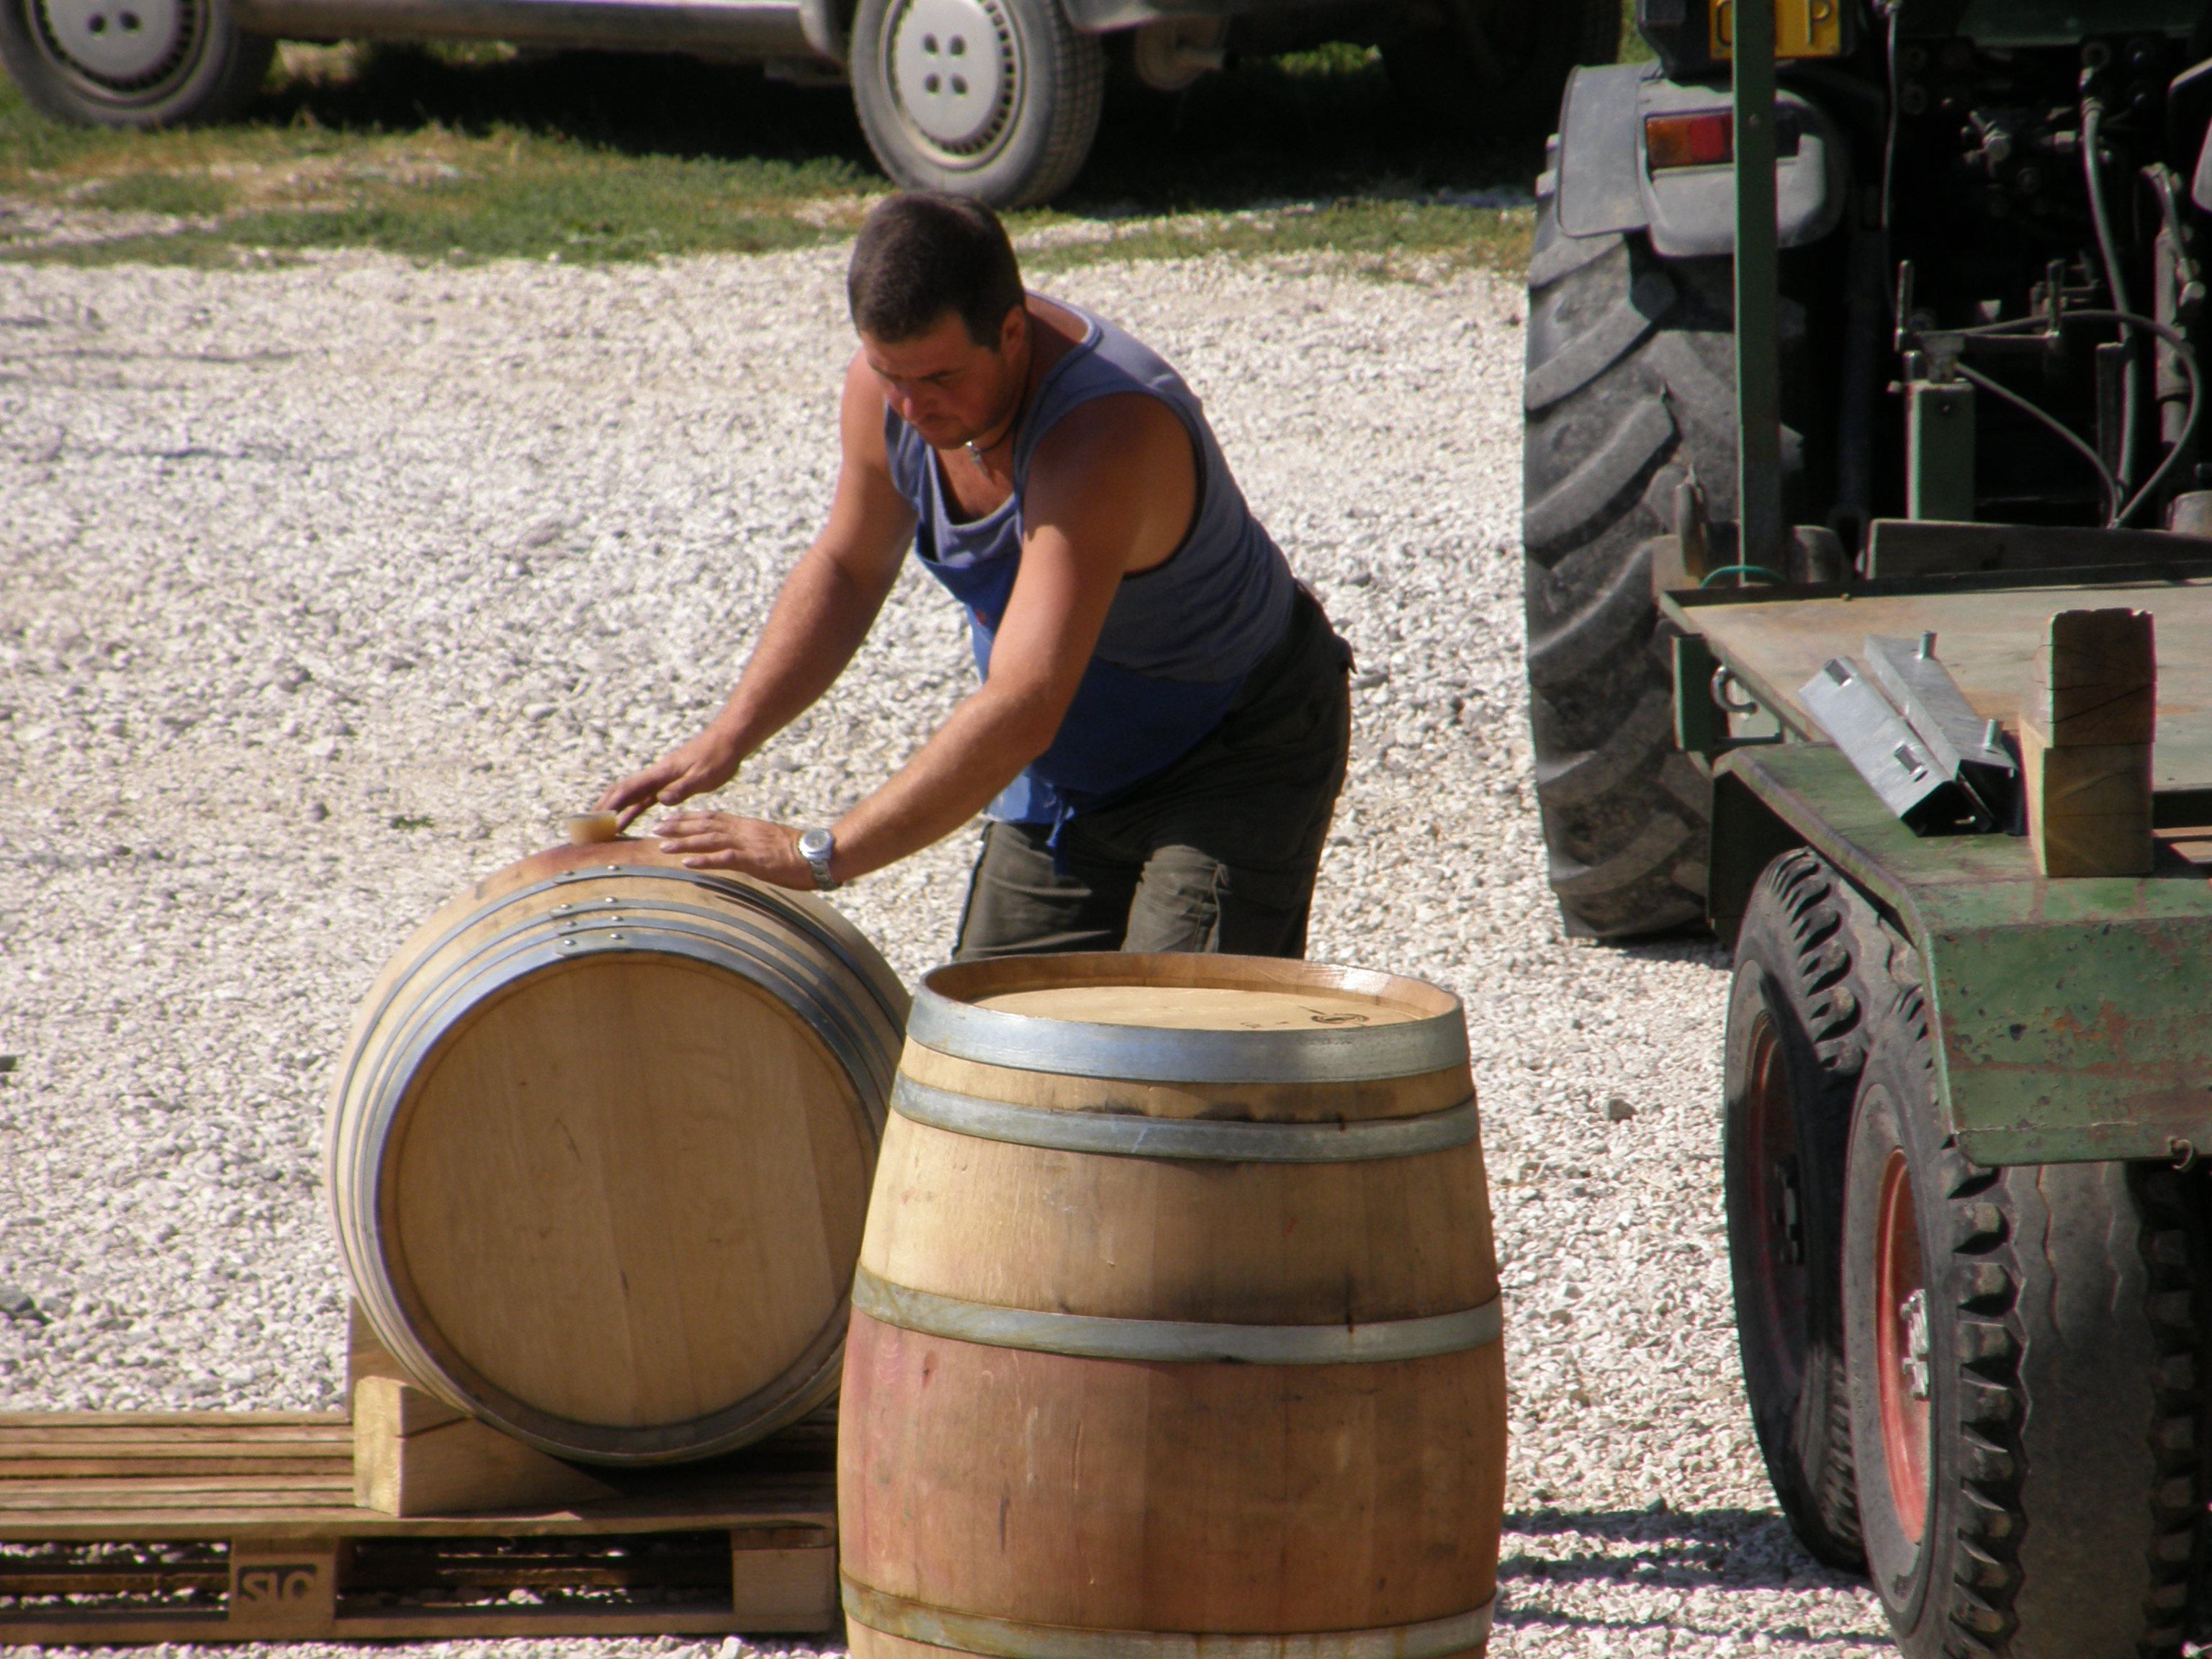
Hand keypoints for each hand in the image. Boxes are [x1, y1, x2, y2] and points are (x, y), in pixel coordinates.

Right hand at [597, 729, 743, 829]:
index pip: (629, 790)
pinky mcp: (670, 781)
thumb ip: (682, 789)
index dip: (611, 805)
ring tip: (603, 828)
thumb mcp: (704, 776)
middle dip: (605, 807)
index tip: (596, 820)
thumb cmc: (720, 756)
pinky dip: (633, 808)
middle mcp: (657, 775)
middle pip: (623, 791)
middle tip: (590, 826)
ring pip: (632, 795)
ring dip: (616, 810)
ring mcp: (662, 778)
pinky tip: (627, 818)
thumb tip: (660, 801)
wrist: (730, 739)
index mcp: (662, 773)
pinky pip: (645, 796)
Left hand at [653, 812, 813, 888]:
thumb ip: (752, 843)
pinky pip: (724, 859)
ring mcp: (748, 844)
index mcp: (748, 825)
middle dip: (679, 827)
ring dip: (684, 843)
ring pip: (709, 840)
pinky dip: (704, 861)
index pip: (714, 817)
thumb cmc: (800, 852)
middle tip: (656, 828)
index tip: (671, 818)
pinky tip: (687, 863)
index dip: (690, 818)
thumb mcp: (771, 843)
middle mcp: (744, 831)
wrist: (819, 854)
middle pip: (705, 825)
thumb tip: (739, 849)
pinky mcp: (754, 860)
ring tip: (662, 845)